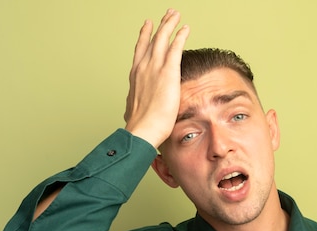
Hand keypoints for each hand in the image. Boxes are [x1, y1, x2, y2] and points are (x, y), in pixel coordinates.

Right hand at [124, 9, 189, 147]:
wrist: (142, 129)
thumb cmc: (140, 125)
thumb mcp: (133, 110)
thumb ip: (135, 104)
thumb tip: (131, 111)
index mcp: (135, 76)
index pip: (140, 51)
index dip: (144, 36)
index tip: (148, 26)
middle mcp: (143, 67)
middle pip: (152, 40)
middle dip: (160, 25)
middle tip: (166, 15)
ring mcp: (154, 68)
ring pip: (162, 38)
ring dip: (169, 24)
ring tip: (175, 15)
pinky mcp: (168, 72)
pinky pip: (175, 47)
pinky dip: (180, 36)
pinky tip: (185, 28)